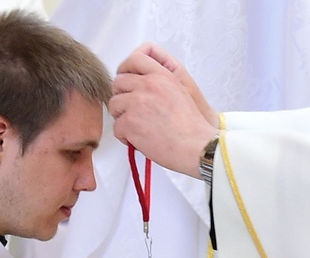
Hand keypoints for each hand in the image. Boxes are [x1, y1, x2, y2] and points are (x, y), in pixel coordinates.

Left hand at [110, 44, 218, 177]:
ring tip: (136, 128)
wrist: (194, 146)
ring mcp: (136, 102)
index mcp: (162, 76)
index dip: (125, 70)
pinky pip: (116, 126)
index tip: (126, 82)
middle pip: (119, 82)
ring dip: (122, 117)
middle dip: (122, 97)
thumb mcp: (180, 91)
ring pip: (114, 105)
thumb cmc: (190, 126)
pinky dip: (125, 136)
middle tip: (131, 111)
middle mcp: (148, 85)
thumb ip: (161, 82)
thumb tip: (140, 83)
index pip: (135, 59)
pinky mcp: (129, 121)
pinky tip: (138, 140)